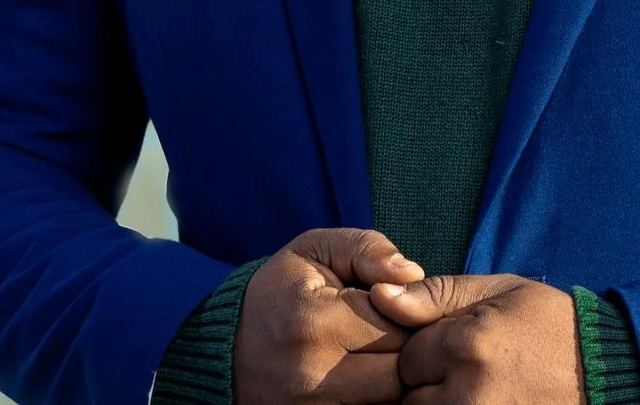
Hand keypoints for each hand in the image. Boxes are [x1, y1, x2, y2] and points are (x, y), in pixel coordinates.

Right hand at [233, 228, 426, 404]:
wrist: (225, 349)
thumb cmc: (280, 292)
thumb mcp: (315, 250)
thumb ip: (367, 249)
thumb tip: (414, 273)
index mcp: (315, 324)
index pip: (399, 323)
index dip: (412, 310)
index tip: (401, 303)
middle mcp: (315, 376)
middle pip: (401, 370)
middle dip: (409, 348)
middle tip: (398, 331)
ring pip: (391, 400)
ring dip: (397, 377)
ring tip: (383, 353)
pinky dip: (379, 397)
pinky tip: (369, 374)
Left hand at [375, 274, 582, 404]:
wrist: (606, 373)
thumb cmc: (550, 325)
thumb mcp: (499, 291)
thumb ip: (437, 294)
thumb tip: (380, 293)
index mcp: (467, 345)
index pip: (407, 353)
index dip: (428, 347)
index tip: (454, 343)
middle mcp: (467, 392)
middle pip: (410, 394)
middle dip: (427, 380)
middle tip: (464, 368)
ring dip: (439, 401)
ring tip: (472, 384)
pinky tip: (479, 397)